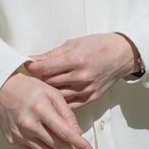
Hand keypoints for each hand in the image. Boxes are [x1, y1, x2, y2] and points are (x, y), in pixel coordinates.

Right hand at [0, 70, 94, 148]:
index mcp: (41, 110)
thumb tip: (77, 133)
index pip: (65, 133)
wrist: (0, 89)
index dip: (79, 143)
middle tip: (78, 147)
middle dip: (71, 148)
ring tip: (66, 148)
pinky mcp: (13, 140)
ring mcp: (19, 134)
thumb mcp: (52, 94)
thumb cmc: (27, 88)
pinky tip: (50, 147)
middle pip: (57, 145)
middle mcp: (29, 124)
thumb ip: (67, 114)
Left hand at [22, 32, 138, 106]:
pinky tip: (54, 97)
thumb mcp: (74, 43)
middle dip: (38, 80)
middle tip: (32, 77)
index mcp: (76, 60)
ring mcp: (86, 90)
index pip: (45, 68)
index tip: (27, 67)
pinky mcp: (90, 99)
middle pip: (49, 84)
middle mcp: (81, 77)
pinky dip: (59, 102)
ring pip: (57, 96)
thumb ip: (51, 55)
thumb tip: (31, 60)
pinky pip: (69, 105)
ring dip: (48, 92)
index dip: (32, 68)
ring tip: (42, 87)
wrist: (122, 55)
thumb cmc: (97, 46)